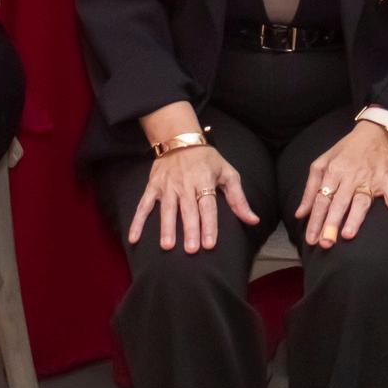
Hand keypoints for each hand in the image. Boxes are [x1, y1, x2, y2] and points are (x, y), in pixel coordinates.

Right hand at [126, 141, 255, 254]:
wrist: (180, 138)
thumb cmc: (207, 159)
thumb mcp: (228, 173)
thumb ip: (239, 199)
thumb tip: (253, 220)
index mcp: (205, 181)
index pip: (208, 206)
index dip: (209, 225)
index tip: (210, 244)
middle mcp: (185, 185)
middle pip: (188, 210)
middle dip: (190, 230)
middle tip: (191, 249)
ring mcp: (167, 186)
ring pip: (167, 209)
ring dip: (166, 227)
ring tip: (167, 245)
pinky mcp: (153, 186)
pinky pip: (143, 205)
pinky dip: (137, 221)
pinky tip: (134, 238)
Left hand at [297, 122, 387, 246]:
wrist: (376, 133)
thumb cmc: (346, 150)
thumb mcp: (323, 162)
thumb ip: (310, 188)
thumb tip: (300, 214)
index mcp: (333, 171)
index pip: (322, 199)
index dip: (315, 219)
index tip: (311, 239)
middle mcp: (351, 176)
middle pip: (339, 202)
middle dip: (331, 222)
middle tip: (325, 243)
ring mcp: (370, 179)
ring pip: (361, 201)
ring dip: (355, 218)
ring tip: (347, 235)